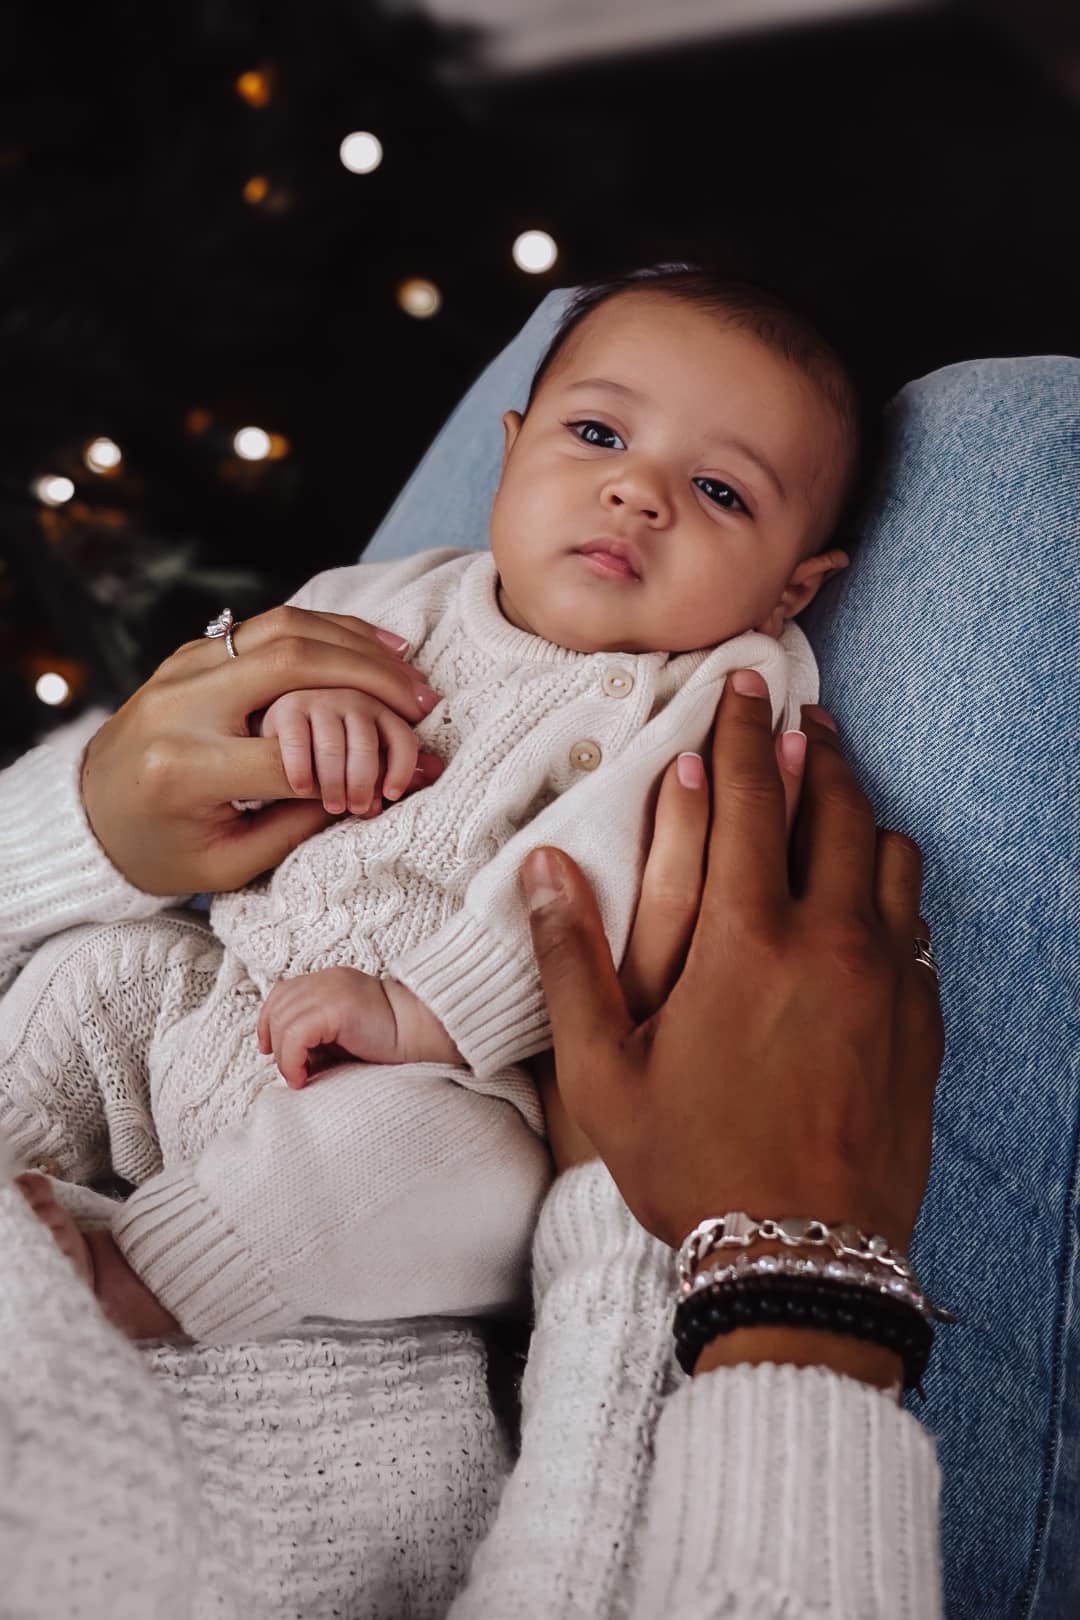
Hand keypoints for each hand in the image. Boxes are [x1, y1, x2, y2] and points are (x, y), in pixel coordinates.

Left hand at [81, 604, 444, 894]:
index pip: (288, 753)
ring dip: (356, 642)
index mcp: (184, 768)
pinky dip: (327, 630)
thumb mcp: (226, 865)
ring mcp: (181, 668)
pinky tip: (373, 645)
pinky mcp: (191, 652)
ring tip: (408, 667)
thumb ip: (296, 829)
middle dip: (369, 676)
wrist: (85, 814)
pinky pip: (269, 625)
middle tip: (422, 701)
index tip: (392, 778)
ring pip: (284, 627)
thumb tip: (372, 791)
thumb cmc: (160, 852)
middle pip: (291, 663)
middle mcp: (179, 705)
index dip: (348, 764)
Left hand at [257, 967, 461, 1086]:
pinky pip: (296, 1034)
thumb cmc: (389, 1039)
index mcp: (328, 981)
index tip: (272, 1050)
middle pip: (277, 1007)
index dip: (268, 1022)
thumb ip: (317, 1036)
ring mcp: (330, 990)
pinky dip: (291, 1059)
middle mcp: (326, 980)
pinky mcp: (336, 1008)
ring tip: (300, 1077)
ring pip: (283, 1022)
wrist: (424, 1031)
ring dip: (284, 1057)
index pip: (281, 994)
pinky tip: (303, 1077)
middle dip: (274, 1043)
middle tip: (291, 1071)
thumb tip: (287, 1058)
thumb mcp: (344, 1033)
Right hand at [260, 687, 431, 817]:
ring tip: (334, 806)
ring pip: (333, 746)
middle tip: (356, 809)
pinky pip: (298, 742)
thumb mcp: (367, 756)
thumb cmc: (334, 748)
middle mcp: (354, 698)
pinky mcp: (287, 708)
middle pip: (366, 745)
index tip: (391, 796)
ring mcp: (320, 700)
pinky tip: (302, 789)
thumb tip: (436, 771)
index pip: (402, 738)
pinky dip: (302, 769)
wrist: (284, 730)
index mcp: (381, 709)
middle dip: (363, 783)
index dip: (402, 769)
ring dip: (334, 782)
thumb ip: (395, 765)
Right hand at [521, 669, 942, 1266]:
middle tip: (798, 719)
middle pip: (837, 807)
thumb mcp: (603, 1074)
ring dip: (861, 814)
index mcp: (745, 941)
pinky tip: (869, 901)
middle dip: (816, 751)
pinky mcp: (922, 1022)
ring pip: (892, 857)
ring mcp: (888, 981)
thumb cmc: (689, 1167)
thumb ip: (571, 962)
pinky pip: (918, 925)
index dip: (743, 732)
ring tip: (836, 798)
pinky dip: (892, 890)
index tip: (743, 685)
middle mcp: (829, 942)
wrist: (800, 1259)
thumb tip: (542, 868)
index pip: (752, 799)